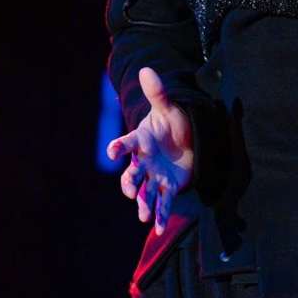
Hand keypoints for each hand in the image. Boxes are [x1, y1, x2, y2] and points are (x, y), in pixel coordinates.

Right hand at [106, 67, 193, 235]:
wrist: (185, 140)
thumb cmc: (173, 123)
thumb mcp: (168, 107)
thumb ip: (157, 93)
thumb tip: (146, 70)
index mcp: (141, 141)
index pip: (127, 144)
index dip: (119, 147)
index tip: (112, 152)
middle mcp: (143, 161)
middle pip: (132, 173)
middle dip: (130, 182)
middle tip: (129, 190)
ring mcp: (153, 176)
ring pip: (144, 191)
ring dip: (143, 204)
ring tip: (144, 216)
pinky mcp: (167, 187)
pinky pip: (162, 203)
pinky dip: (160, 216)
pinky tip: (158, 228)